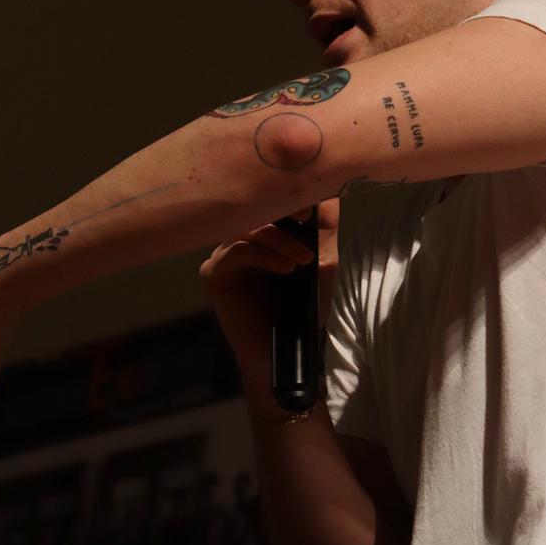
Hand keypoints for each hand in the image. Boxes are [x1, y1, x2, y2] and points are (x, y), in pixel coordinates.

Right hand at [199, 198, 338, 401]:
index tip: (315, 201)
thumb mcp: (322, 264)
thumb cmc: (302, 310)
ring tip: (303, 259)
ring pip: (246, 227)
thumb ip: (325, 230)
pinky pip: (234, 250)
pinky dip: (263, 254)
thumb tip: (331, 192)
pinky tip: (286, 268)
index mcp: (263, 232)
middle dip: (284, 208)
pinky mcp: (214, 273)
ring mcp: (224, 254)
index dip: (291, 193)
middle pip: (255, 207)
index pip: (270, 200)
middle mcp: (240, 238)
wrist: (286, 352)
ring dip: (279, 238)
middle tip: (308, 217)